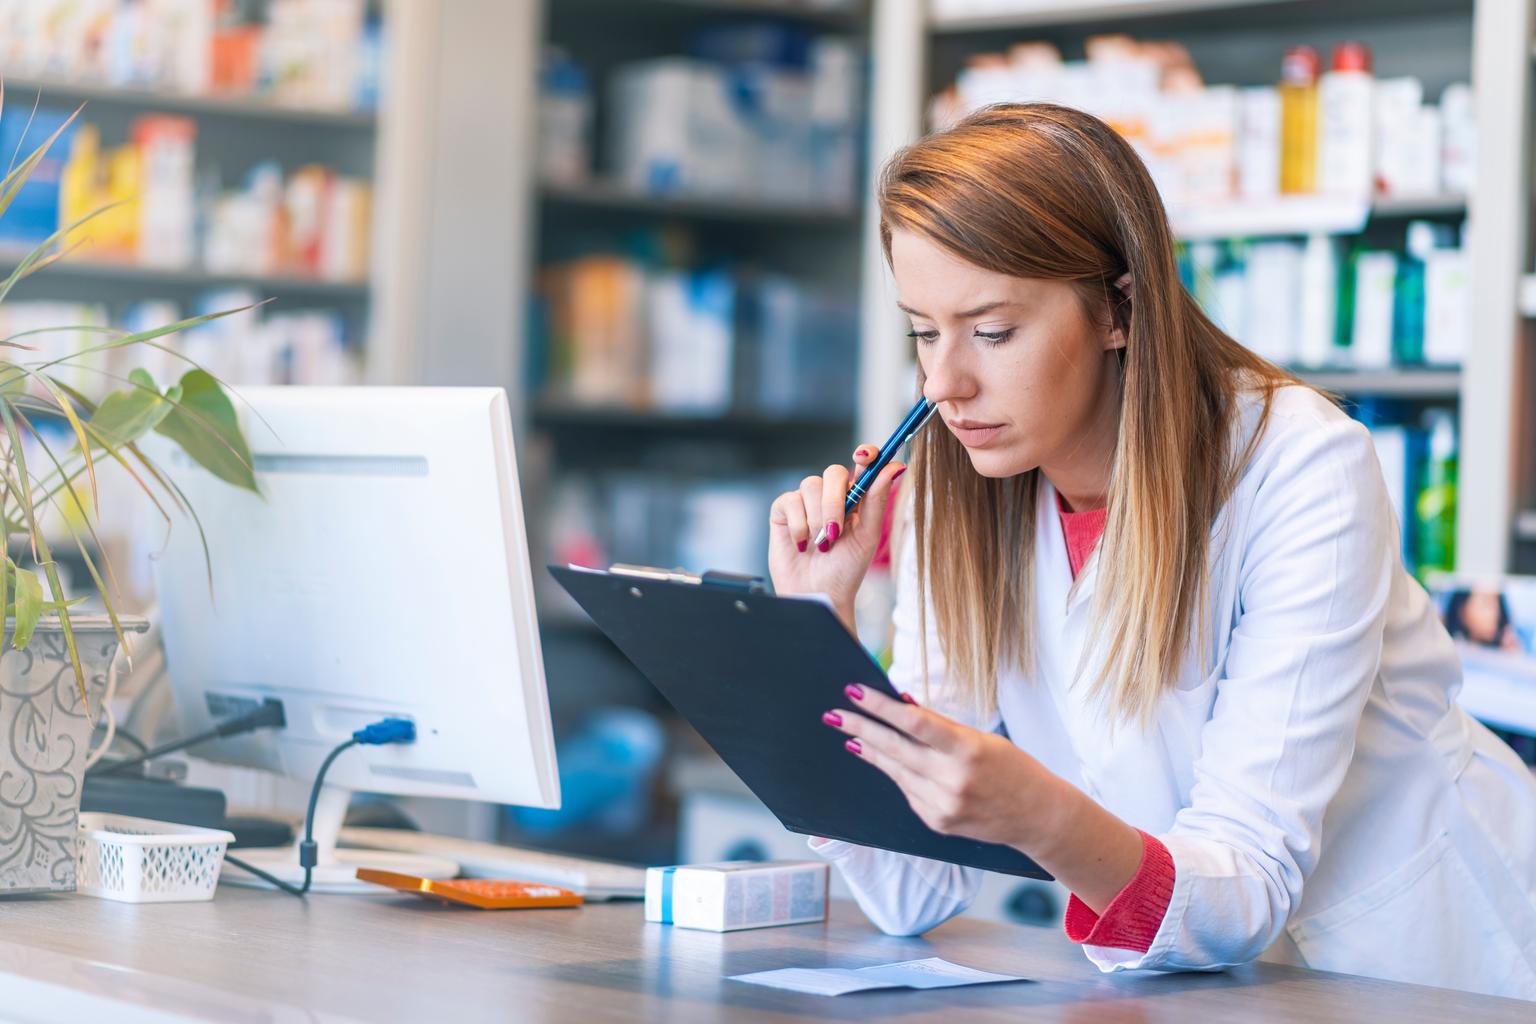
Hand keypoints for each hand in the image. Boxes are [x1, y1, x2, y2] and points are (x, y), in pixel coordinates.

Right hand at [767, 443, 904, 632]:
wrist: (818, 594)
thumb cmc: (846, 570)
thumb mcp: (867, 535)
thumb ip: (877, 499)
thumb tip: (895, 466)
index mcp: (857, 497)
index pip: (862, 463)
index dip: (865, 454)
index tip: (864, 456)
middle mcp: (831, 495)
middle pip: (833, 473)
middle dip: (834, 501)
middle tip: (834, 532)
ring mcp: (806, 502)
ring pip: (810, 485)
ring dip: (816, 518)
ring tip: (820, 545)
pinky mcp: (783, 511)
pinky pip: (789, 501)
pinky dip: (798, 525)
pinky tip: (802, 544)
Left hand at [822, 684, 1061, 851]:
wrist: (1038, 816)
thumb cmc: (1013, 769)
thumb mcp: (983, 739)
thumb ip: (940, 726)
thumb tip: (900, 704)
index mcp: (968, 752)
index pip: (914, 723)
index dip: (880, 706)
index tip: (855, 691)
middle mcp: (952, 781)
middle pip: (895, 749)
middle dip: (860, 728)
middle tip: (834, 713)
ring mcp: (943, 806)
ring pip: (895, 771)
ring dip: (869, 751)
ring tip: (849, 733)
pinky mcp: (937, 823)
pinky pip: (908, 792)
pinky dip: (895, 773)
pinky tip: (880, 758)